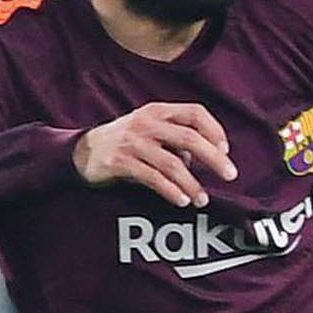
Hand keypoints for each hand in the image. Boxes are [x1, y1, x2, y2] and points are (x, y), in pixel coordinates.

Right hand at [73, 101, 237, 207]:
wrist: (82, 151)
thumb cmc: (126, 142)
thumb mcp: (151, 131)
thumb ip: (177, 139)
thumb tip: (204, 158)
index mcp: (158, 111)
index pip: (195, 112)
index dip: (214, 130)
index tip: (226, 150)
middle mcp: (146, 123)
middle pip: (189, 138)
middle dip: (214, 158)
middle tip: (230, 175)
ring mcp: (133, 142)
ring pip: (173, 163)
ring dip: (192, 183)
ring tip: (202, 199)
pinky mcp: (120, 162)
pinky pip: (153, 178)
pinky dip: (171, 191)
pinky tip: (181, 200)